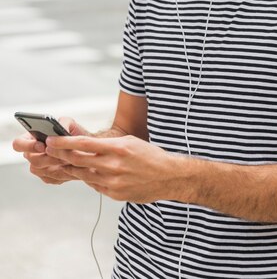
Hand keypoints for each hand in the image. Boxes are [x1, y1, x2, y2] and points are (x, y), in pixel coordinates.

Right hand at [12, 117, 89, 184]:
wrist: (85, 148)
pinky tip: (70, 166)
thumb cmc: (74, 133)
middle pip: (31, 159)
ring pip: (40, 169)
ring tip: (69, 158)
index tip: (42, 145)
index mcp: (32, 138)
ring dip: (56, 164)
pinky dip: (61, 172)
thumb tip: (58, 127)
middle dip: (47, 156)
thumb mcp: (70, 123)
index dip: (28, 145)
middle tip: (61, 154)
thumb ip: (63, 122)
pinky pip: (50, 178)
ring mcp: (39, 166)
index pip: (18, 143)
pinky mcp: (47, 177)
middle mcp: (32, 153)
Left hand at [45, 134, 181, 202]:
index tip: (51, 140)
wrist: (168, 177)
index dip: (64, 142)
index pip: (83, 144)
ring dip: (71, 168)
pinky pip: (95, 185)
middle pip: (78, 160)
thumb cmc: (149, 155)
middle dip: (61, 154)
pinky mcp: (114, 194)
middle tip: (49, 149)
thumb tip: (84, 145)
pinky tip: (87, 173)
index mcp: (118, 148)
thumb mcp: (129, 142)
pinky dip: (89, 178)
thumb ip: (107, 145)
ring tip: (63, 162)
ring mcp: (113, 182)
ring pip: (83, 175)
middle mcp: (113, 166)